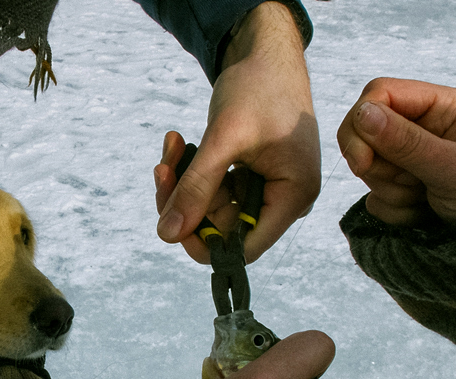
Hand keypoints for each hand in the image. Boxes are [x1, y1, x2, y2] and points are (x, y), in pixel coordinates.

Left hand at [155, 2, 320, 263]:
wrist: (268, 53)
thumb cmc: (260, 87)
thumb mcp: (225, 137)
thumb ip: (197, 187)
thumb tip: (166, 234)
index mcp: (292, 197)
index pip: (243, 248)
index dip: (204, 242)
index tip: (172, 218)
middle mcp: (282, 200)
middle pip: (221, 228)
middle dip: (187, 201)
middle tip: (162, 168)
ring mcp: (265, 190)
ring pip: (211, 209)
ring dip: (184, 182)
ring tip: (172, 144)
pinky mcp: (248, 178)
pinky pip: (212, 189)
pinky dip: (192, 170)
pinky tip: (179, 143)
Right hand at [337, 78, 455, 226]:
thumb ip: (409, 143)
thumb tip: (363, 113)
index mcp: (443, 105)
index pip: (381, 93)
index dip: (362, 122)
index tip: (361, 162)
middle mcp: (422, 125)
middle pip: (364, 132)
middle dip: (379, 165)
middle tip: (409, 186)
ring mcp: (407, 156)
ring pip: (367, 168)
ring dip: (392, 191)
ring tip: (427, 198)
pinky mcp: (397, 185)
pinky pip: (373, 196)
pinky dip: (394, 210)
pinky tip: (422, 210)